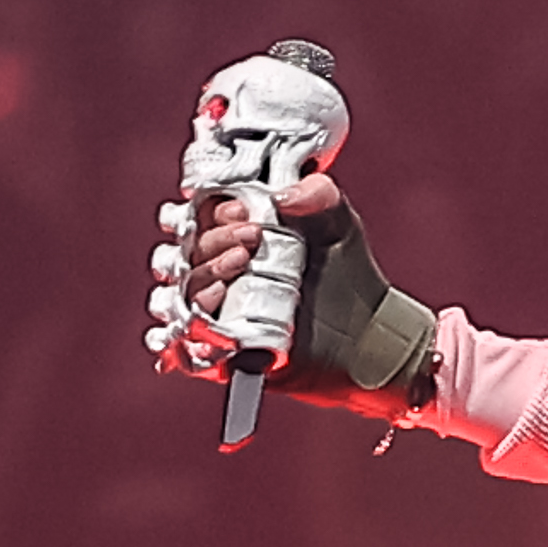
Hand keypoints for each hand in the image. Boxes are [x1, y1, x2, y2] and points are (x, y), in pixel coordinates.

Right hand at [154, 171, 433, 417]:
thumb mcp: (337, 225)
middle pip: (185, 253)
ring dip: (201, 280)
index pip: (199, 217)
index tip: (242, 212)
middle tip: (251, 238)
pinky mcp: (218, 351)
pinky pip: (182, 347)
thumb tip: (284, 194)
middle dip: (212, 242)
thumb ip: (318, 195)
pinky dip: (188, 334)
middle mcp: (216, 272)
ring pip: (179, 295)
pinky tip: (213, 322)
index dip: (212, 212)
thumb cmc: (347, 275)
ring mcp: (215, 312)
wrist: (368, 333)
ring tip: (239, 269)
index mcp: (233, 237)